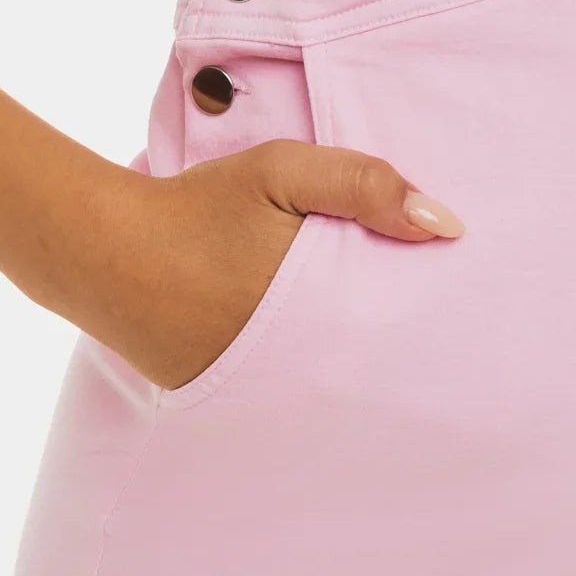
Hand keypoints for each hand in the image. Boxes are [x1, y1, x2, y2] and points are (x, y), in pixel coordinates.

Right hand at [69, 139, 465, 393]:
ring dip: (365, 369)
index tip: (466, 301)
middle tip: (447, 338)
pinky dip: (317, 378)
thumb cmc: (203, 206)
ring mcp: (268, 394)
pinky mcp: (239, 403)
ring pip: (343, 387)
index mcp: (323, 312)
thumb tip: (448, 226)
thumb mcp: (282, 172)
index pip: (403, 330)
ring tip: (402, 355)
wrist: (110, 253)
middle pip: (381, 369)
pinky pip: (297, 395)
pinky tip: (334, 361)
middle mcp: (302, 369)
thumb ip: (363, 186)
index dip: (434, 317)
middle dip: (409, 352)